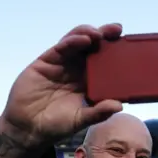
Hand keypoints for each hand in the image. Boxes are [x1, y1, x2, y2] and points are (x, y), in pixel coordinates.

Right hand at [0, 23, 123, 146]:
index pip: (106, 63)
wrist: (27, 128)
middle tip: (118, 29)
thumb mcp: (81, 120)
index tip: (129, 46)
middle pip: (94, 48)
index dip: (116, 53)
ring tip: (100, 34)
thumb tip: (119, 105)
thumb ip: (98, 113)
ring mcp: (62, 64)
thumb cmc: (56, 125)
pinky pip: (61, 47)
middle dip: (106, 36)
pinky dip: (72, 41)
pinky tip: (82, 39)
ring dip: (89, 34)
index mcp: (89, 82)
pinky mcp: (46, 61)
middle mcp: (77, 70)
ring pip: (78, 42)